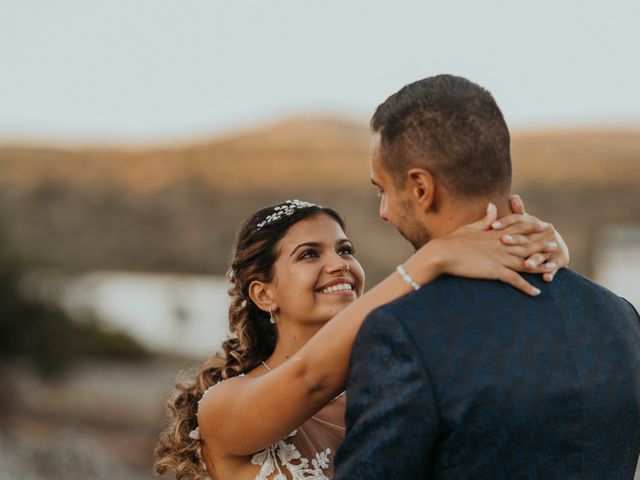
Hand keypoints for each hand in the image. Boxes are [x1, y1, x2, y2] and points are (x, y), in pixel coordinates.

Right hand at [423, 203, 547, 295]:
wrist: (442, 253)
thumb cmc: (452, 241)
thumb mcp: (470, 227)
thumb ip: (484, 219)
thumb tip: (492, 206)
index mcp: (494, 234)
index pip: (518, 228)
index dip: (532, 227)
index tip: (543, 225)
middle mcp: (500, 244)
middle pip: (526, 244)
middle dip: (541, 244)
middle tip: (555, 245)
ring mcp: (499, 257)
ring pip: (525, 262)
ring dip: (540, 265)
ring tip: (553, 268)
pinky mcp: (494, 271)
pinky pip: (514, 280)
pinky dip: (526, 287)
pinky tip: (536, 292)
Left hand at [491, 194, 569, 281]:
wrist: (557, 245)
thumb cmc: (533, 234)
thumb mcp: (526, 223)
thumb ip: (518, 212)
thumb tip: (513, 196)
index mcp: (534, 224)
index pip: (519, 221)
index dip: (506, 222)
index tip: (492, 225)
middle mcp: (544, 234)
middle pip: (528, 237)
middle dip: (516, 240)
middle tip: (504, 241)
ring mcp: (552, 247)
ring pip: (541, 254)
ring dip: (535, 260)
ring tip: (527, 265)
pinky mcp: (560, 260)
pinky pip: (555, 267)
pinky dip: (551, 273)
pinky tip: (546, 279)